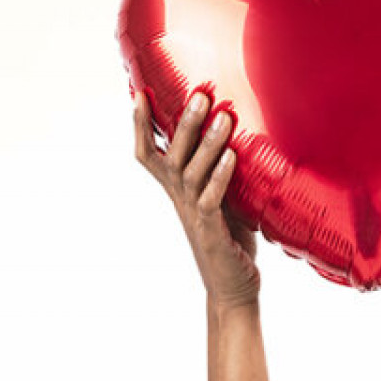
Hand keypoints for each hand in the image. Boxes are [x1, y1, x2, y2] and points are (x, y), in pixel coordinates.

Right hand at [136, 90, 259, 310]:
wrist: (231, 287)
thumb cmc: (229, 239)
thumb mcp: (223, 199)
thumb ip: (221, 171)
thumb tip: (240, 135)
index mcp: (175, 189)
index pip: (148, 153)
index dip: (140, 125)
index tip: (140, 93)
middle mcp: (178, 198)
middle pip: (171, 154)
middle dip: (183, 122)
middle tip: (199, 94)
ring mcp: (192, 213)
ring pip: (191, 171)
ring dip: (207, 142)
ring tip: (224, 116)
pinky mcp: (210, 229)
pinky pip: (211, 197)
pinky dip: (220, 175)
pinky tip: (231, 156)